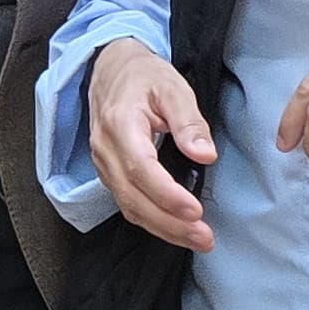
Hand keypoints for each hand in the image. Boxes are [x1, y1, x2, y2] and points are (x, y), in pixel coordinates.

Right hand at [87, 38, 217, 253]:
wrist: (111, 70)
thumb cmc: (144, 77)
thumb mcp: (173, 87)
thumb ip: (189, 121)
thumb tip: (205, 155)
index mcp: (120, 124)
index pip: (140, 169)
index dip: (167, 195)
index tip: (195, 210)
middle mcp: (105, 149)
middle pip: (132, 197)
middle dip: (169, 223)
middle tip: (204, 238)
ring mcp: (103, 164)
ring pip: (129, 207)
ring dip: (163, 229)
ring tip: (197, 239)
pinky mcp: (109, 173)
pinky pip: (127, 204)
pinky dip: (152, 221)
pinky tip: (176, 228)